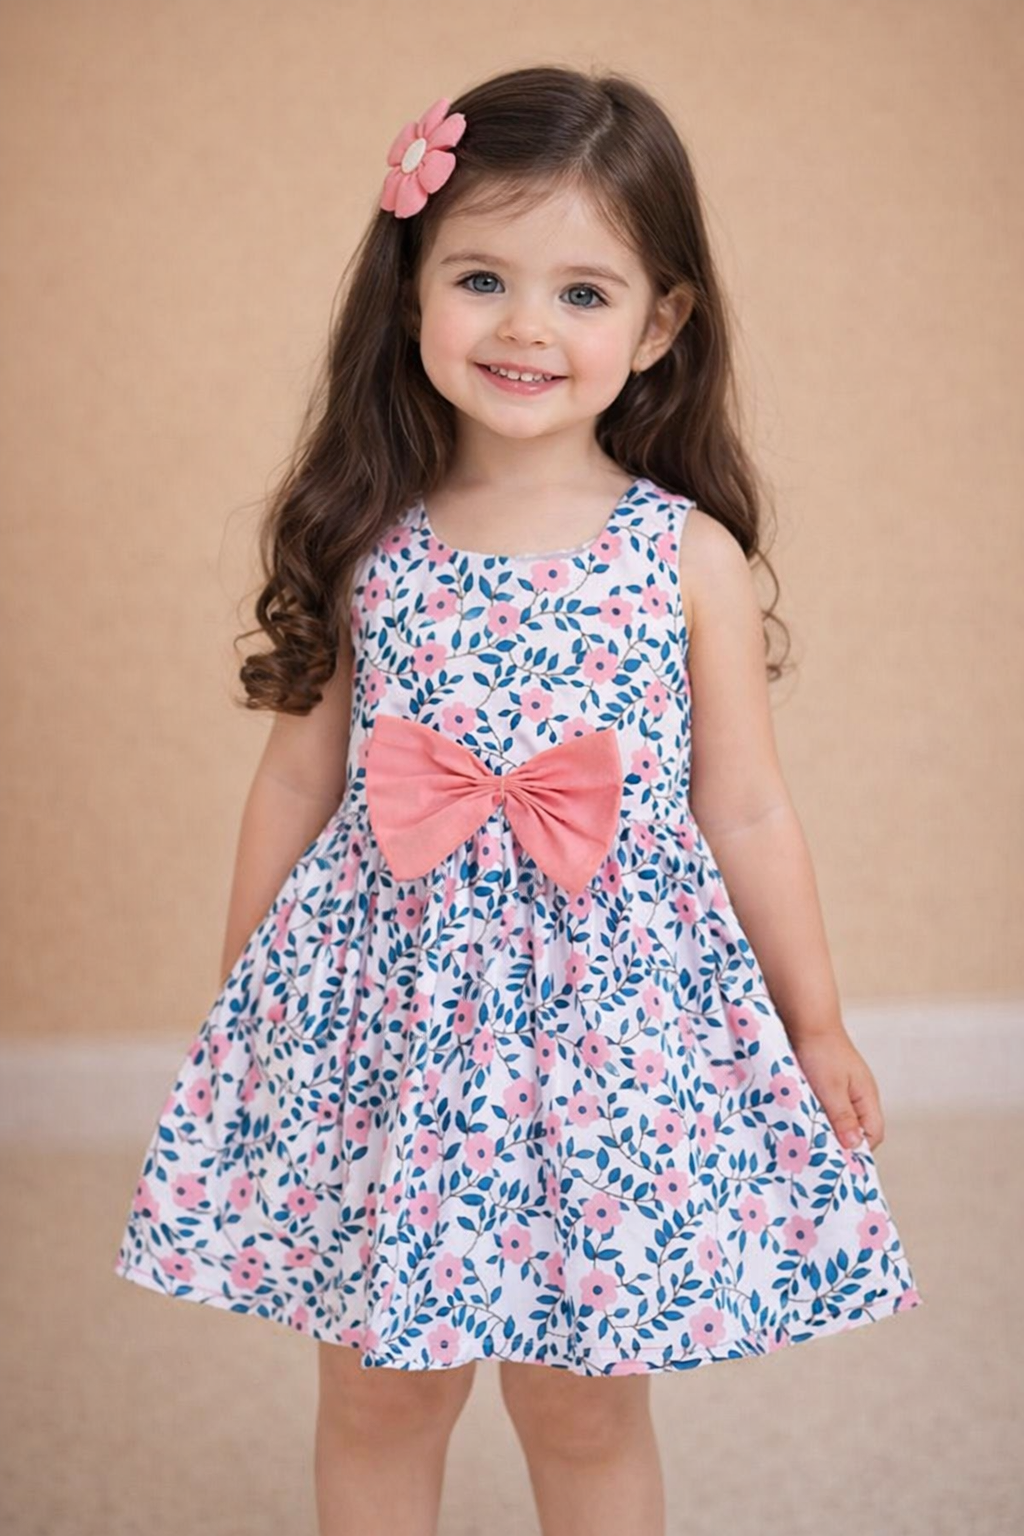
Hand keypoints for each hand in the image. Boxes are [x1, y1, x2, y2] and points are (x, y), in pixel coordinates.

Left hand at [787, 1029, 884, 1152]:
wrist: (807, 1019)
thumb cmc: (821, 1052)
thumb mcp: (831, 1088)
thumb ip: (843, 1117)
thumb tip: (854, 1146)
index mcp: (867, 1097)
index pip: (873, 1135)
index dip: (857, 1150)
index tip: (836, 1161)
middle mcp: (861, 1094)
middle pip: (858, 1129)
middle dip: (841, 1142)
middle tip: (819, 1152)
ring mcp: (846, 1087)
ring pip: (842, 1118)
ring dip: (828, 1127)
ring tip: (809, 1136)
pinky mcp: (830, 1081)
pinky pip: (829, 1106)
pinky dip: (819, 1114)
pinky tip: (804, 1117)